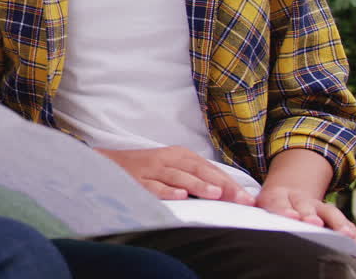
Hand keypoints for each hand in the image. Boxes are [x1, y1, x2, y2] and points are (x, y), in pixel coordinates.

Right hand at [97, 146, 255, 203]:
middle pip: (198, 170)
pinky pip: (152, 186)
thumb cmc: (145, 168)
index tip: (248, 199)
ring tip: (216, 194)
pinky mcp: (135, 180)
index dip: (230, 183)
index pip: (210, 169)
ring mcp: (151, 169)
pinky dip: (166, 190)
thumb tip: (225, 193)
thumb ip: (194, 177)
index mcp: (179, 155)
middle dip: (221, 185)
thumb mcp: (171, 167)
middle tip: (241, 199)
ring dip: (198, 185)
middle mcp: (167, 159)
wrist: (106, 164)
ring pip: (178, 177)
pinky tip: (180, 196)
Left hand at [255, 187, 355, 242]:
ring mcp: (317, 206)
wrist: (286, 191)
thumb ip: (258, 217)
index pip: (278, 202)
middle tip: (313, 222)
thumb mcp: (260, 208)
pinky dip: (351, 233)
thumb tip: (246, 234)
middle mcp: (298, 200)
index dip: (284, 209)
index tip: (291, 216)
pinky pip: (344, 222)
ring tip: (345, 235)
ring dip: (337, 224)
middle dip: (309, 214)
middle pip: (305, 206)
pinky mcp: (331, 214)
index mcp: (275, 197)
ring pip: (329, 211)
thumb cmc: (271, 207)